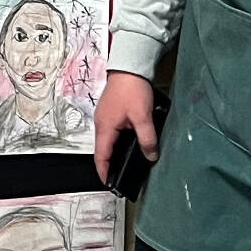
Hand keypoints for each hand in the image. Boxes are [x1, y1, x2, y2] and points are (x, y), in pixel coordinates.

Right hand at [93, 70, 157, 184]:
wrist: (129, 66)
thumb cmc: (132, 89)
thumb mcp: (143, 117)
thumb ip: (147, 139)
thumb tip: (150, 155)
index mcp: (104, 127)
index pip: (101, 156)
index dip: (104, 172)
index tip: (108, 184)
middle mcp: (101, 123)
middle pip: (102, 149)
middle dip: (109, 164)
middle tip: (119, 175)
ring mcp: (104, 116)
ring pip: (107, 140)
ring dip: (114, 152)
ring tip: (125, 162)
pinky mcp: (110, 111)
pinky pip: (111, 131)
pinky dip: (117, 141)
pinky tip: (128, 141)